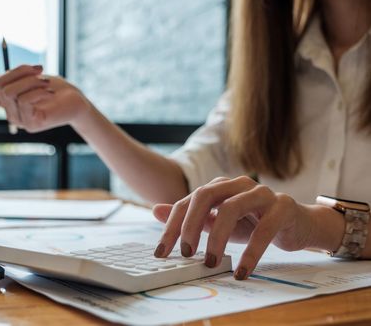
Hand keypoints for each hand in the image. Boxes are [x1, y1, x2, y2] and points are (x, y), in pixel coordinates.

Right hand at [0, 65, 91, 132]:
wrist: (76, 102)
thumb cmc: (54, 90)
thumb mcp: (27, 79)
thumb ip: (5, 78)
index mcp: (6, 101)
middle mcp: (9, 113)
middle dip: (20, 72)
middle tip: (40, 71)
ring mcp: (20, 121)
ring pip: (12, 92)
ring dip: (32, 81)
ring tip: (48, 86)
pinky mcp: (31, 124)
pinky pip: (24, 100)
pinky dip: (38, 91)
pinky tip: (50, 95)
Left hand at [152, 176, 315, 279]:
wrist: (299, 224)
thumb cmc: (255, 222)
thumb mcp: (219, 221)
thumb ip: (191, 217)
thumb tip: (156, 211)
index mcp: (220, 186)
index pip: (189, 201)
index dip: (172, 225)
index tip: (162, 251)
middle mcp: (238, 184)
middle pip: (205, 196)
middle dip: (190, 226)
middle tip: (185, 253)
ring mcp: (261, 193)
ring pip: (231, 209)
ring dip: (217, 238)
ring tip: (210, 263)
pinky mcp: (282, 207)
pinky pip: (263, 230)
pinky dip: (250, 253)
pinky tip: (242, 271)